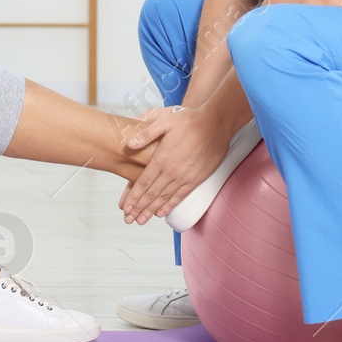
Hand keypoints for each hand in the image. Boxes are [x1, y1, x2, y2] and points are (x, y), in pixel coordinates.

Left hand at [118, 105, 230, 224]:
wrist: (216, 124)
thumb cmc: (189, 120)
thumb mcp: (165, 120)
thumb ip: (146, 134)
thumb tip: (129, 144)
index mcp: (162, 158)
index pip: (143, 183)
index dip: (133, 197)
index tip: (125, 207)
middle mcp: (172, 171)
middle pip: (152, 194)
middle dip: (139, 208)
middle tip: (128, 219)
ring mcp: (185, 177)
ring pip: (165, 198)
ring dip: (152, 210)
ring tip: (141, 221)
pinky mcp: (197, 179)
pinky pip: (180, 196)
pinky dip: (170, 205)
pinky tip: (162, 212)